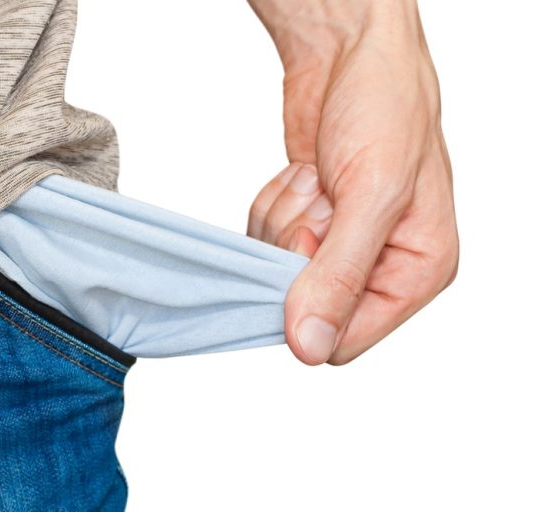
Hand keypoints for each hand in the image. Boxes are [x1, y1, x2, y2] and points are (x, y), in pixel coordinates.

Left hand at [246, 0, 458, 364]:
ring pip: (278, 273)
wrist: (350, 55)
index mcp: (417, 270)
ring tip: (318, 179)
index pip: (347, 339)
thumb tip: (310, 346)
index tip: (310, 247)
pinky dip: (273, 205)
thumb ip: (340, 275)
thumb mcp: (372, 194)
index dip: (313, 304)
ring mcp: (339, 244)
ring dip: (285, 220)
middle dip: (298, 251)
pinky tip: (303, 175)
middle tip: (320, 201)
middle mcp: (380, 265)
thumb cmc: (385, 107)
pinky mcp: (308, 223)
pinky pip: (264, 240)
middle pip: (304, 304)